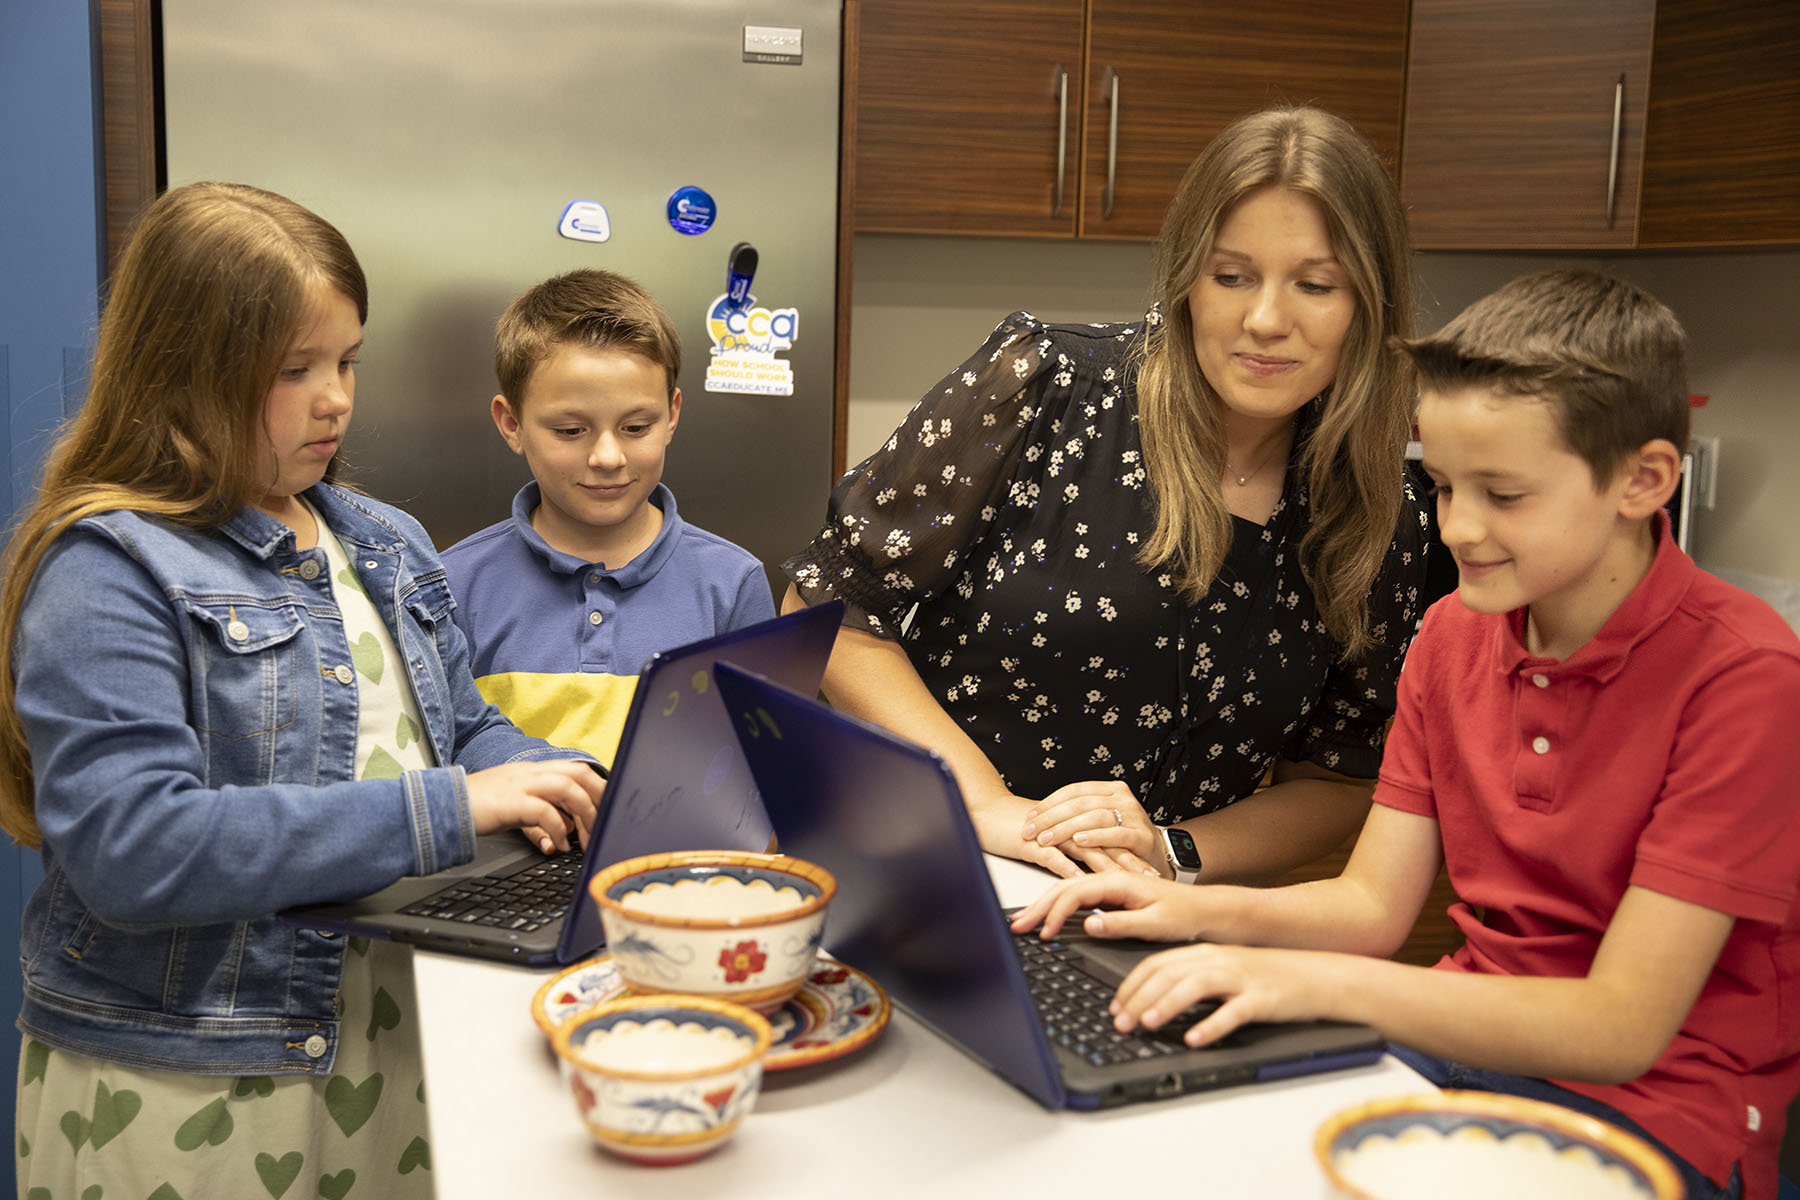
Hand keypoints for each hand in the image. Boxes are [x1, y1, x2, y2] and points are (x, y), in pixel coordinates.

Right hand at [465, 760, 604, 853]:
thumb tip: (566, 832)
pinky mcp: (510, 802)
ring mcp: (520, 784)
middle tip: (606, 824)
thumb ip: (542, 813)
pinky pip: (544, 811)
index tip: (610, 807)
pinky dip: (558, 829)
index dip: (598, 786)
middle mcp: (530, 772)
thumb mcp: (516, 807)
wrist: (441, 807)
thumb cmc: (478, 809)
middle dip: (599, 797)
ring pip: (567, 788)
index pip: (576, 768)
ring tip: (587, 840)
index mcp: (533, 770)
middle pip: (578, 773)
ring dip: (584, 815)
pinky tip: (560, 846)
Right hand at [966, 788, 1137, 878]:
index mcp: (1077, 822)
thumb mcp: (1054, 838)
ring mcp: (1050, 833)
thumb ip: (1077, 846)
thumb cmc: (1021, 828)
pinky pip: (1052, 855)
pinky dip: (1068, 867)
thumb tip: (1100, 865)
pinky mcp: (1031, 842)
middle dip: (1129, 861)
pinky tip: (1081, 880)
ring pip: (1084, 848)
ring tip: (1125, 883)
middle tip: (1150, 878)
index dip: (1133, 854)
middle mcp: (1068, 825)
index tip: (1154, 872)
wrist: (986, 814)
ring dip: (1106, 867)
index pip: (1112, 838)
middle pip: (1105, 842)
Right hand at [1009, 870, 1206, 940]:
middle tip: (1017, 926)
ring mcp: (1108, 881)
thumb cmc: (1185, 914)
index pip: (1075, 893)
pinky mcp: (1111, 889)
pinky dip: (1055, 897)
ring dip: (1042, 902)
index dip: (1054, 913)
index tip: (1043, 934)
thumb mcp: (1155, 923)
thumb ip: (1120, 923)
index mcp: (1118, 881)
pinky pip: (1075, 887)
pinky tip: (1046, 909)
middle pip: (1063, 887)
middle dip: (1037, 907)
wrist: (1207, 908)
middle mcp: (1110, 876)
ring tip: (1023, 919)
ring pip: (1066, 886)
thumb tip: (1088, 924)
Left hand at [1020, 781, 1161, 876]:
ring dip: (1066, 828)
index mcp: (1110, 789)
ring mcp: (1134, 815)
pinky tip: (1080, 841)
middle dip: (1051, 818)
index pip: (1073, 790)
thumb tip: (1039, 817)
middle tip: (1030, 831)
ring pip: (1094, 816)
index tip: (1029, 817)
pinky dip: (1096, 837)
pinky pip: (1116, 834)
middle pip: (1080, 803)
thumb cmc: (1121, 839)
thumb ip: (1077, 815)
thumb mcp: (1099, 821)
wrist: (1157, 855)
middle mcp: (1122, 798)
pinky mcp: (1142, 836)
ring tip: (1047, 839)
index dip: (1048, 803)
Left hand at [1110, 944, 1330, 1047]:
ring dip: (1167, 1005)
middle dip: (1138, 998)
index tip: (1114, 1006)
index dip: (1131, 985)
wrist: (1315, 977)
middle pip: (1169, 975)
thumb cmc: (1265, 978)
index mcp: (1204, 954)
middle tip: (1120, 1023)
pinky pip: (1232, 1012)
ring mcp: (1241, 978)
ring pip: (1195, 987)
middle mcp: (1219, 962)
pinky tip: (1195, 1039)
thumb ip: (1190, 979)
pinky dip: (1211, 1025)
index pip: (1157, 964)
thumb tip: (1149, 1000)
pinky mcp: (1261, 999)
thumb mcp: (1223, 971)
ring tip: (1147, 1024)